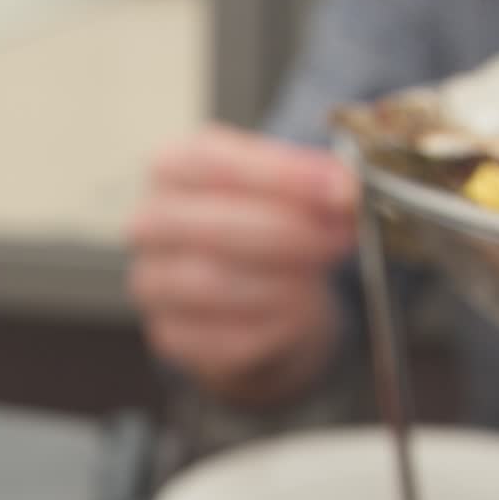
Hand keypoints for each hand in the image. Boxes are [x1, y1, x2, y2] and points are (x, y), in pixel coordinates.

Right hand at [127, 125, 357, 403]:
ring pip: (216, 284)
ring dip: (286, 282)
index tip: (339, 188)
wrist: (259, 296)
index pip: (210, 162)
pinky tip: (300, 313)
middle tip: (341, 237)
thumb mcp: (295, 191)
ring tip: (323, 277)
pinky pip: (227, 337)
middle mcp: (151, 224)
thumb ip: (318, 184)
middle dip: (290, 232)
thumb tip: (347, 189)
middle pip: (214, 225)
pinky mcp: (173, 337)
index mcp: (174, 169)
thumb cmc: (273, 227)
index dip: (281, 175)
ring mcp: (154, 284)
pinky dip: (274, 326)